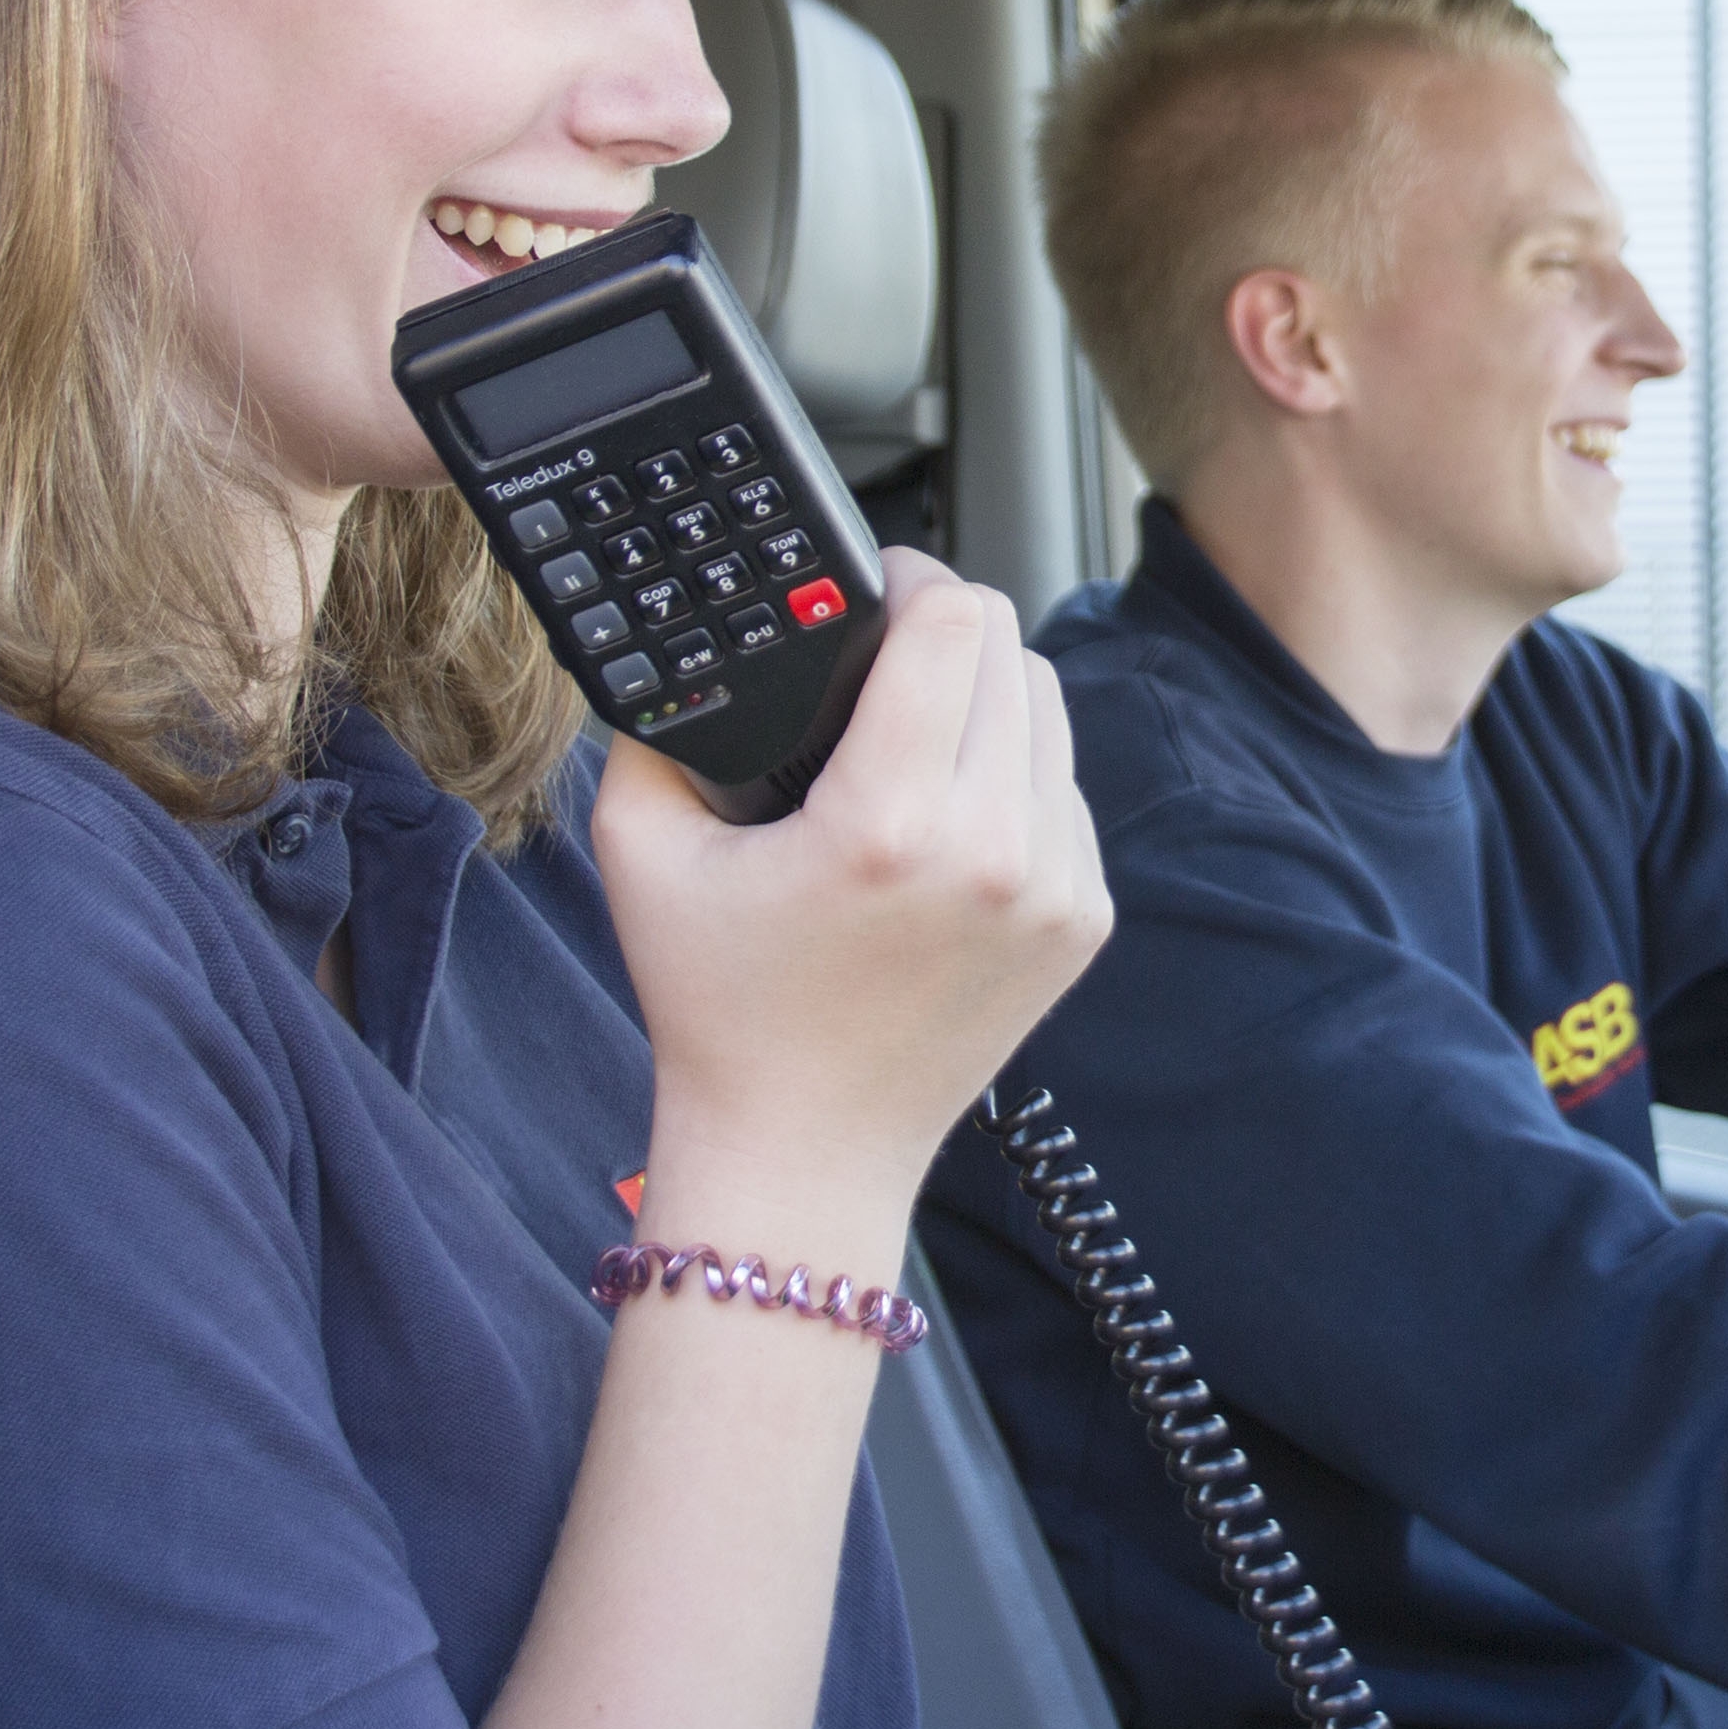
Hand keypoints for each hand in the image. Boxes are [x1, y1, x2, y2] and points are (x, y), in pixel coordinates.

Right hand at [590, 551, 1111, 1249]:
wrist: (804, 1153)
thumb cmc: (719, 1013)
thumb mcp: (643, 854)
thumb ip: (653, 730)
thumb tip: (692, 646)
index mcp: (888, 824)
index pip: (953, 623)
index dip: (913, 576)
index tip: (877, 583)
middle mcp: (993, 851)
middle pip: (1011, 648)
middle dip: (949, 626)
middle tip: (890, 642)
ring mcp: (1054, 888)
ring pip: (1051, 711)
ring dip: (990, 692)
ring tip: (921, 717)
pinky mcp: (1085, 920)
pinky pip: (1067, 790)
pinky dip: (1018, 773)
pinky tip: (954, 801)